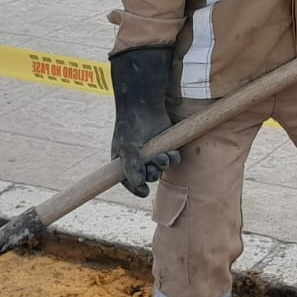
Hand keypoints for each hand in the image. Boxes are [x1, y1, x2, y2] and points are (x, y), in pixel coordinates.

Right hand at [110, 46, 180, 196]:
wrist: (143, 105)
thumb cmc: (130, 126)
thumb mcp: (127, 148)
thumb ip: (132, 167)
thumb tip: (140, 184)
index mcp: (123, 162)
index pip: (129, 182)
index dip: (136, 188)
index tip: (144, 191)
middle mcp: (138, 161)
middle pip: (147, 178)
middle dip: (152, 174)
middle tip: (153, 166)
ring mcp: (153, 154)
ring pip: (161, 169)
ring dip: (162, 166)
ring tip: (161, 157)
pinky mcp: (166, 147)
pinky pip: (172, 160)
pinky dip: (173, 158)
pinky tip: (171, 152)